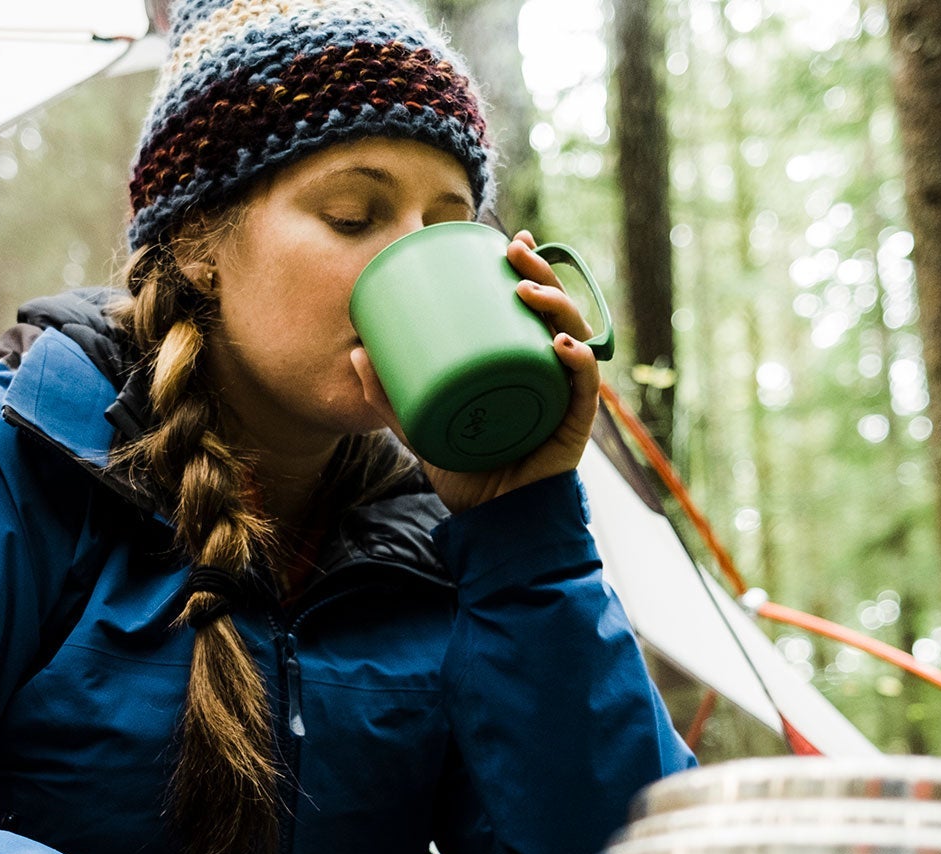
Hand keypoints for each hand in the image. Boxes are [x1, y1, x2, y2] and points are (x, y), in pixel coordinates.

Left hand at [352, 229, 602, 514]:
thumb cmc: (465, 472)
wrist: (493, 525)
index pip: (534, 308)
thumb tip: (355, 353)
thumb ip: (390, 395)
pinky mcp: (575, 426)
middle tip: (515, 252)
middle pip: (559, 311)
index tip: (509, 241)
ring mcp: (565, 397)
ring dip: (558, 307)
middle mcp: (551, 373)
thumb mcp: (421, 427)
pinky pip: (585, 387)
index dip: (531, 270)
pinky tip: (562, 347)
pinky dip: (580, 363)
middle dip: (543, 273)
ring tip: (527, 292)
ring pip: (577, 337)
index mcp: (523, 364)